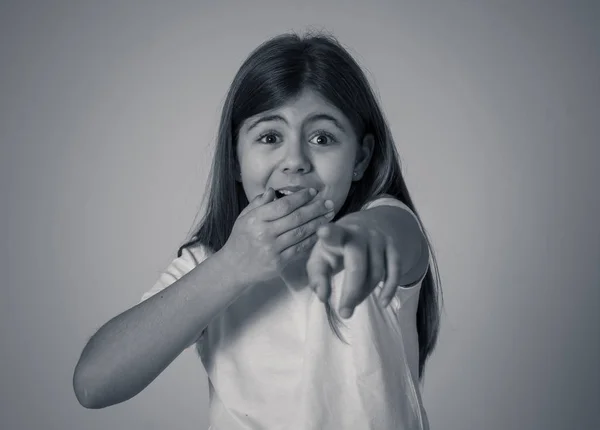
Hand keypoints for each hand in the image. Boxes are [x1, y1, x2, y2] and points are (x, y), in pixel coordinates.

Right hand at [221, 188, 335, 284]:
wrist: (234, 267)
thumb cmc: (240, 239)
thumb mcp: (244, 217)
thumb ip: (258, 203)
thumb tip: (273, 191)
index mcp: (256, 219)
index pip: (283, 205)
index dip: (300, 197)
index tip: (313, 192)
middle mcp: (265, 233)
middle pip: (296, 218)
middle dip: (315, 208)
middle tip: (329, 202)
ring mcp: (273, 249)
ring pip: (300, 233)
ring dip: (318, 222)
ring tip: (329, 214)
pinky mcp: (279, 263)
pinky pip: (299, 248)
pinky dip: (312, 239)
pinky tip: (320, 232)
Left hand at [305, 222, 403, 317]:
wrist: (368, 225)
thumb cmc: (338, 246)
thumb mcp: (321, 256)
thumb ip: (317, 276)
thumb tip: (323, 296)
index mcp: (338, 235)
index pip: (334, 233)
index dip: (329, 233)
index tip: (323, 232)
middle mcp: (360, 234)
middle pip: (358, 265)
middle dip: (351, 291)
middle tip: (344, 313)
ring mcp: (379, 240)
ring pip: (376, 272)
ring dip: (364, 293)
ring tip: (354, 303)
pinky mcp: (394, 248)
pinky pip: (395, 272)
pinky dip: (390, 289)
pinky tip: (383, 302)